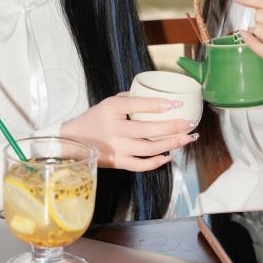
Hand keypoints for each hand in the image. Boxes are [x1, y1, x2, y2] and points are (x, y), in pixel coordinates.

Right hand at [60, 94, 197, 171]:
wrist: (73, 140)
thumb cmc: (95, 118)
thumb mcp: (108, 102)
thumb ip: (131, 98)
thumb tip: (159, 97)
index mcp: (110, 109)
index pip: (137, 104)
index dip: (159, 104)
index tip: (176, 103)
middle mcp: (113, 129)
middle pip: (148, 129)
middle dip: (172, 127)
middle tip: (189, 124)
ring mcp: (116, 148)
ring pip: (149, 148)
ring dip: (171, 144)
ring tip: (186, 139)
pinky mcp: (117, 162)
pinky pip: (141, 165)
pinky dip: (157, 162)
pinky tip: (168, 155)